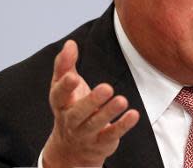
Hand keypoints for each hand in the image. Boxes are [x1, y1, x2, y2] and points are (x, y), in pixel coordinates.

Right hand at [41, 40, 139, 167]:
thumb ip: (65, 65)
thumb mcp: (64, 88)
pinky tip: (134, 115)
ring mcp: (86, 133)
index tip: (72, 75)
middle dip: (91, 101)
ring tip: (122, 100)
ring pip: (95, 124)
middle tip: (107, 88)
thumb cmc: (71, 108)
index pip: (58, 95)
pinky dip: (122, 125)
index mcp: (61, 104)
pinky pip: (111, 135)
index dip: (64, 86)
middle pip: (78, 113)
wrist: (71, 149)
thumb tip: (70, 43)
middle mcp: (71, 120)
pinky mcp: (101, 142)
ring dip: (108, 113)